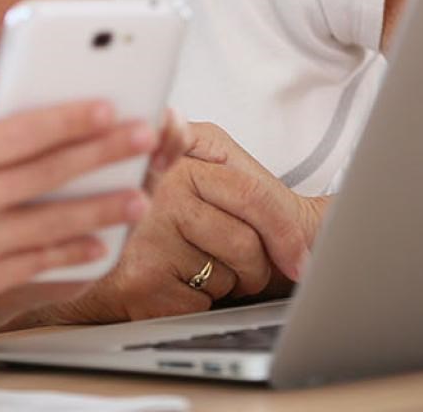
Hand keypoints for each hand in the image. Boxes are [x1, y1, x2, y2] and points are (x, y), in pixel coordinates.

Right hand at [0, 72, 153, 348]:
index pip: (20, 134)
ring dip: (100, 210)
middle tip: (142, 139)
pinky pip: (34, 264)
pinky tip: (99, 241)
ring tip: (137, 197)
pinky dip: (71, 254)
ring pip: (49, 224)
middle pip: (45, 174)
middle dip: (101, 154)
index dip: (69, 119)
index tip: (107, 107)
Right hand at [16, 120, 328, 325]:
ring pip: (225, 276)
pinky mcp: (137, 280)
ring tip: (201, 266)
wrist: (123, 263)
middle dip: (255, 265)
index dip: (285, 233)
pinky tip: (177, 285)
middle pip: (244, 243)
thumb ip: (197, 141)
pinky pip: (200, 303)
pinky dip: (200, 303)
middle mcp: (155, 188)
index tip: (300, 260)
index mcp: (178, 151)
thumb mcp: (203, 162)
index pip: (252, 196)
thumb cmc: (183, 210)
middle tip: (242, 262)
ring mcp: (144, 236)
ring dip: (226, 284)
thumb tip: (165, 119)